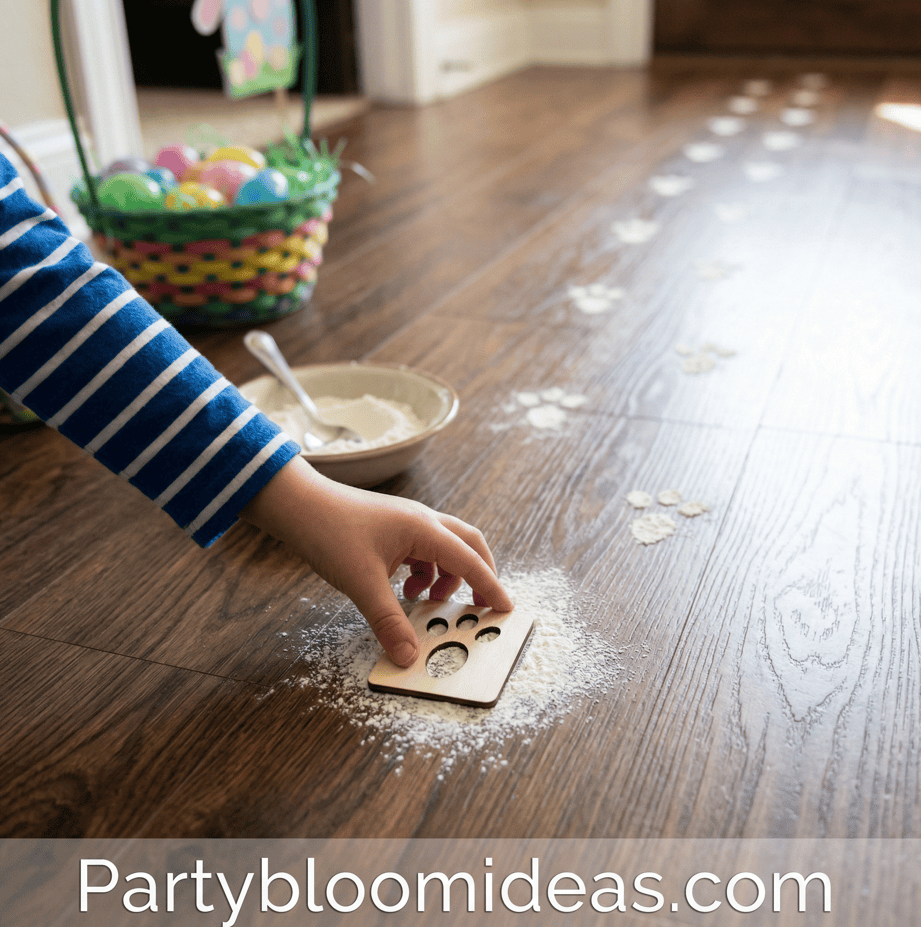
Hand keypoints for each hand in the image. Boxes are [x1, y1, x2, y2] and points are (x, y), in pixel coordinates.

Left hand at [240, 456, 512, 665]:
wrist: (298, 504)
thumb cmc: (330, 533)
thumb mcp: (362, 584)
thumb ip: (389, 621)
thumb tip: (409, 656)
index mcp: (424, 529)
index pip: (470, 561)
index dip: (490, 587)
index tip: (506, 610)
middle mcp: (422, 521)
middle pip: (468, 545)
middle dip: (479, 575)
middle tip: (479, 605)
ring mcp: (407, 521)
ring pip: (445, 547)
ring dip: (446, 575)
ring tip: (427, 600)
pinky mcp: (392, 527)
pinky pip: (423, 549)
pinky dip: (425, 570)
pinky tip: (404, 588)